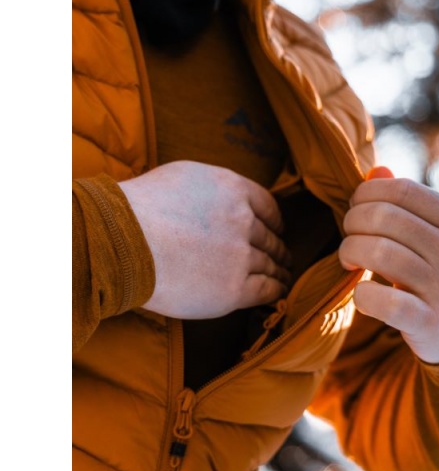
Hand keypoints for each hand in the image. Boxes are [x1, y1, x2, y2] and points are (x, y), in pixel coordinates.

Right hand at [119, 161, 291, 318]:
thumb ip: (214, 188)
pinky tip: (277, 293)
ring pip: (270, 264)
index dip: (276, 221)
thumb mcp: (185, 177)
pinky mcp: (233, 289)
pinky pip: (266, 290)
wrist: (124, 243)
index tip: (279, 229)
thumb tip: (224, 198)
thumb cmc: (142, 208)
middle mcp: (243, 220)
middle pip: (270, 237)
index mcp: (233, 189)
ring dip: (279, 270)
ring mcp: (240, 255)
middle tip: (283, 256)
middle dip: (278, 248)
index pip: (268, 206)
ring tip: (283, 276)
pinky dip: (276, 291)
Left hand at [339, 167, 438, 362]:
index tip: (356, 208)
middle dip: (352, 222)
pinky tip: (362, 293)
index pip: (401, 190)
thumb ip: (409, 202)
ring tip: (349, 261)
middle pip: (383, 217)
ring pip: (377, 253)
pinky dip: (361, 294)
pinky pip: (382, 300)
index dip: (366, 194)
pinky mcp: (429, 323)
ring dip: (349, 253)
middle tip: (350, 236)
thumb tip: (375, 171)